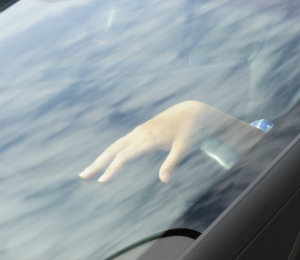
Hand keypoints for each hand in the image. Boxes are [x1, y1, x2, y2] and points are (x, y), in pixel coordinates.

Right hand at [79, 101, 227, 182]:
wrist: (193, 111)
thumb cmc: (190, 130)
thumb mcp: (184, 147)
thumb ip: (172, 163)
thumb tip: (164, 180)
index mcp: (148, 138)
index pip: (125, 156)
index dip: (113, 169)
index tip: (102, 181)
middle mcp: (140, 133)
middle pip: (113, 149)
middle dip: (98, 163)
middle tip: (83, 176)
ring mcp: (140, 131)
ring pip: (116, 145)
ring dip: (102, 158)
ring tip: (89, 171)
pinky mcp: (142, 130)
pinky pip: (122, 142)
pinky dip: (112, 152)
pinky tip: (107, 160)